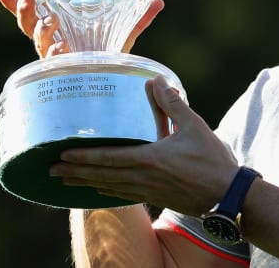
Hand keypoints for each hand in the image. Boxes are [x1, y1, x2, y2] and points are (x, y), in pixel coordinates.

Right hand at [0, 0, 164, 57]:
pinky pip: (55, 61)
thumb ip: (138, 19)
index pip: (32, 16)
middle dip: (25, 12)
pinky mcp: (64, 70)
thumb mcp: (123, 35)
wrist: (112, 86)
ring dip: (42, 29)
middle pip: (28, 26)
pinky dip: (57, 52)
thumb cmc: (109, 58)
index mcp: (57, 32)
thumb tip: (160, 1)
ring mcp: (55, 59)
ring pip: (38, 41)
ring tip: (52, 21)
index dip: (14, 4)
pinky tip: (62, 47)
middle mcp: (51, 45)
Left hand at [49, 75, 238, 214]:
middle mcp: (142, 178)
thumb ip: (173, 104)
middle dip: (75, 172)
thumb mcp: (194, 126)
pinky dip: (105, 192)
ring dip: (85, 183)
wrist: (227, 195)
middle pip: (101, 176)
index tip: (62, 153)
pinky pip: (122, 195)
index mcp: (149, 159)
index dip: (83, 156)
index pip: (108, 158)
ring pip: (108, 188)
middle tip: (51, 169)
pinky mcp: (155, 197)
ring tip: (65, 181)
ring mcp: (148, 191)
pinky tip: (98, 190)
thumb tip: (156, 80)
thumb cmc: (212, 161)